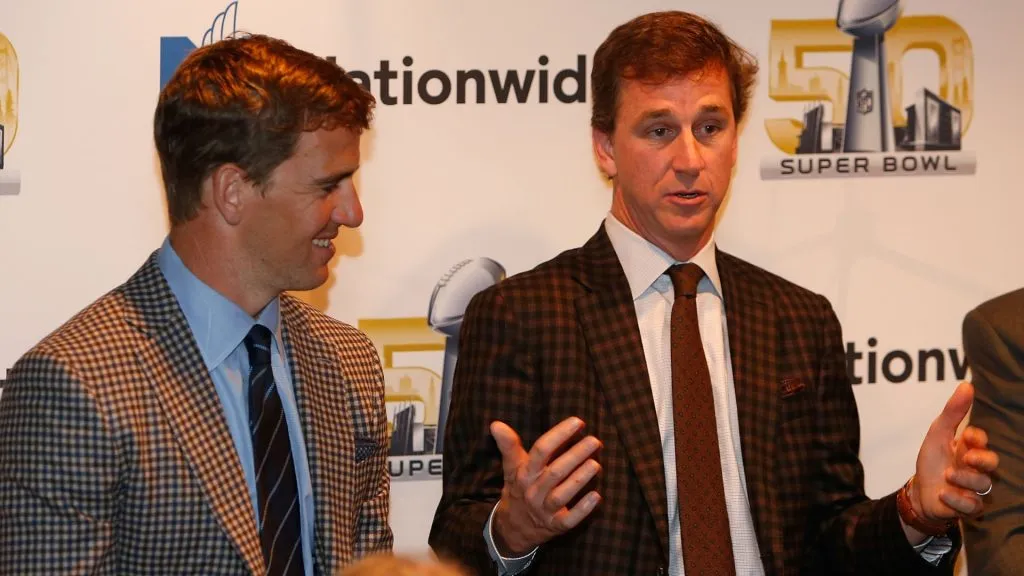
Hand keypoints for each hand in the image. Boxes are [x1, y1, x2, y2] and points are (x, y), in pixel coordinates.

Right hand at [490, 417, 601, 555]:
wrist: (513, 527)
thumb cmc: (519, 489)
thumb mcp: (512, 468)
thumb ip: (508, 445)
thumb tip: (495, 424)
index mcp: (524, 473)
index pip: (541, 450)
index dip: (559, 435)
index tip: (578, 422)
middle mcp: (533, 491)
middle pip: (554, 472)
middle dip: (575, 455)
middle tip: (594, 441)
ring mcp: (544, 510)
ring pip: (562, 495)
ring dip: (579, 480)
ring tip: (596, 464)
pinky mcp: (555, 525)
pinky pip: (569, 520)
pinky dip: (582, 509)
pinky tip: (596, 496)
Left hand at [908, 381, 998, 539]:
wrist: (919, 493)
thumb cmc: (931, 461)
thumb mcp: (937, 434)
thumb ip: (952, 412)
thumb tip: (967, 384)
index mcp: (968, 449)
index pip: (982, 441)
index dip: (978, 438)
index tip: (967, 436)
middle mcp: (975, 468)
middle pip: (992, 463)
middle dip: (982, 460)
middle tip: (967, 458)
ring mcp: (973, 488)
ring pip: (982, 484)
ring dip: (964, 479)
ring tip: (947, 475)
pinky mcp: (969, 507)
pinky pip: (972, 506)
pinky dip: (957, 499)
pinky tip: (943, 493)